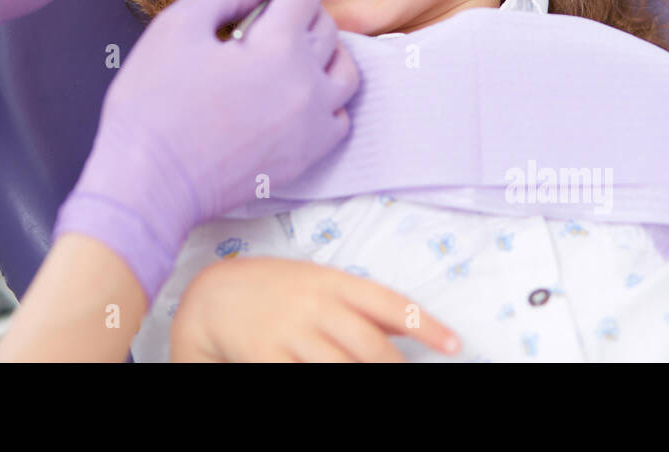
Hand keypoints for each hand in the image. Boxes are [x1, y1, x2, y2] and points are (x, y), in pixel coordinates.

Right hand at [52, 0, 359, 302]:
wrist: (150, 182)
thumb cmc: (153, 106)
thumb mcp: (175, 27)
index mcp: (278, 48)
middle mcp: (307, 85)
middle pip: (326, 28)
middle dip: (300, 7)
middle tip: (270, 6)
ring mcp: (312, 126)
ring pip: (345, 73)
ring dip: (326, 50)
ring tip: (296, 46)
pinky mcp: (306, 158)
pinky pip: (339, 118)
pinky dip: (328, 98)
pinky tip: (301, 93)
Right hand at [169, 257, 460, 361]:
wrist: (213, 297)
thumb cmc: (275, 289)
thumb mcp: (318, 281)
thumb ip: (359, 303)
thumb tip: (409, 328)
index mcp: (332, 281)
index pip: (390, 303)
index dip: (426, 325)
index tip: (455, 345)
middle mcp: (315, 305)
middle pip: (371, 346)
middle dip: (398, 370)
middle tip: (412, 380)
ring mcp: (290, 333)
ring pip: (343, 368)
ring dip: (367, 381)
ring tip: (386, 387)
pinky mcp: (267, 357)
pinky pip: (304, 379)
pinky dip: (326, 384)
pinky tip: (336, 384)